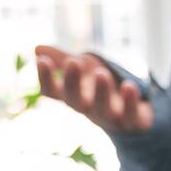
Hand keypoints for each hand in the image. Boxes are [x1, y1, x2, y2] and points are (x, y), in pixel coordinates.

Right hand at [35, 45, 153, 133]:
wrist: (133, 113)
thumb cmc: (101, 86)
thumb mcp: (84, 68)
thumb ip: (63, 59)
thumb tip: (37, 49)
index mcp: (73, 95)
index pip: (52, 92)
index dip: (45, 79)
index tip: (42, 62)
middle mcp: (89, 108)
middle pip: (76, 101)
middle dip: (73, 83)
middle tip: (73, 62)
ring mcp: (111, 117)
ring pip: (104, 110)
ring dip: (102, 93)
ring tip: (102, 73)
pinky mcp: (133, 122)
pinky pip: (132, 115)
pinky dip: (130, 101)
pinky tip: (129, 86)